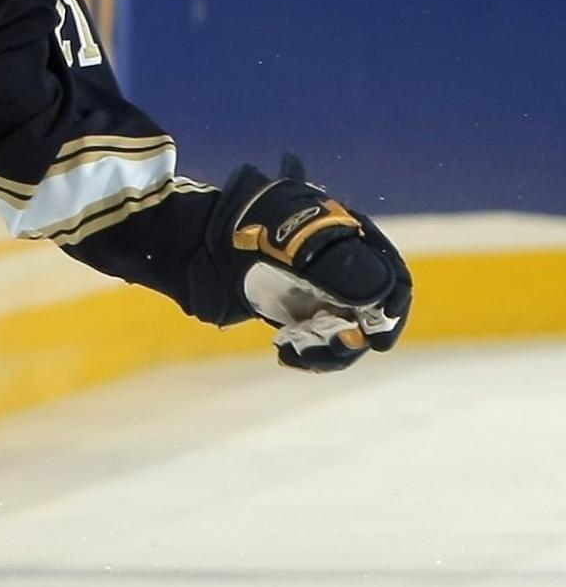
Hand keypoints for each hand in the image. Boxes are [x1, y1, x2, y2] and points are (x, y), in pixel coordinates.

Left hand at [225, 157, 411, 370]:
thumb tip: (381, 296)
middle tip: (337, 348)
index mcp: (350, 235)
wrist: (192, 244)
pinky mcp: (297, 313)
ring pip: (347, 332)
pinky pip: (319, 341)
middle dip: (359, 336)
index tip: (379, 337)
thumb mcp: (292, 242)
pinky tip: (285, 355)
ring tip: (297, 354)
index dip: (394, 307)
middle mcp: (342, 265)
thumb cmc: (242, 231)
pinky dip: (310, 354)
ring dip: (332, 351)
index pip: (392, 274)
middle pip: (374, 311)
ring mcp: (319, 290)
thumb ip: (337, 267)